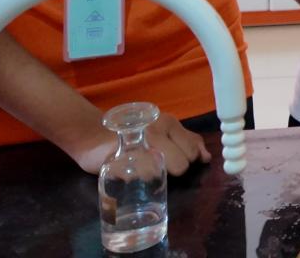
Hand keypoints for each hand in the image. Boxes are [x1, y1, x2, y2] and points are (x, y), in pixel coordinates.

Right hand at [61, 108, 210, 176]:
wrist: (93, 134)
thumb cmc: (134, 134)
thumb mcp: (164, 130)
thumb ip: (187, 141)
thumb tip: (207, 157)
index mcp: (168, 122)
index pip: (192, 151)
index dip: (186, 160)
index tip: (172, 159)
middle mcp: (155, 130)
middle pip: (181, 165)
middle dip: (172, 170)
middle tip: (156, 164)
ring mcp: (137, 144)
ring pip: (161, 172)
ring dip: (152, 175)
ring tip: (140, 167)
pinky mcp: (119, 159)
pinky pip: (138, 176)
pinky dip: (136, 177)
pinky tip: (129, 171)